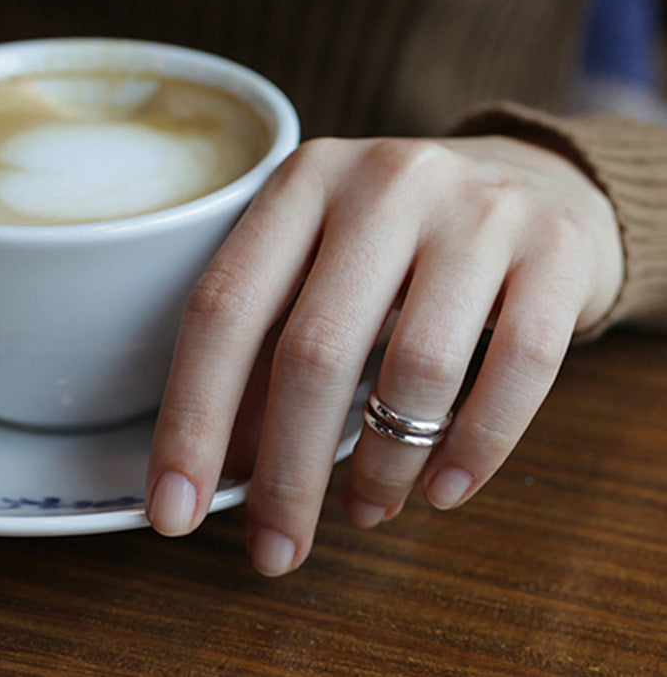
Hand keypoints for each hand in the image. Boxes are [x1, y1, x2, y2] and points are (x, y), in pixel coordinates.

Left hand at [145, 135, 622, 575]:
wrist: (533, 179)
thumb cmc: (404, 241)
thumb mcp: (323, 268)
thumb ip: (269, 351)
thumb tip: (224, 462)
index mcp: (305, 181)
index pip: (224, 306)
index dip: (191, 418)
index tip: (172, 512)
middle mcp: (386, 183)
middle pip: (315, 350)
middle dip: (287, 474)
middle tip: (276, 550)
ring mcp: (478, 211)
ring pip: (418, 369)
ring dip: (383, 468)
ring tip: (367, 508)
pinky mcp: (555, 249)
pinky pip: (517, 368)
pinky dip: (477, 448)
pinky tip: (445, 489)